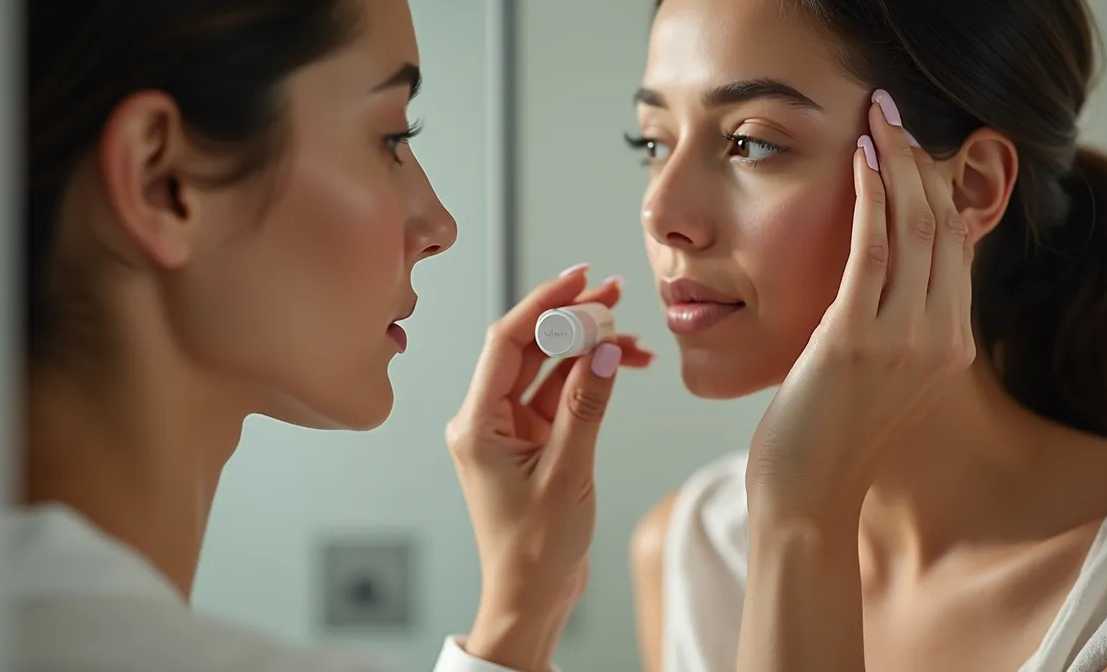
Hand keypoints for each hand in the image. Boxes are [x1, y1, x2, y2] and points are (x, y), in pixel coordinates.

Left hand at [446, 265, 653, 669]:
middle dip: (570, 320)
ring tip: (631, 336)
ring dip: (586, 349)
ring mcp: (508, 430)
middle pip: (527, 348)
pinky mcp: (530, 442)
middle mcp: (485, 420)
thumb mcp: (567, 472)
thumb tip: (603, 350)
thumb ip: (584, 407)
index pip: (506, 342)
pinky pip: (558, 395)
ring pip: (547, 369)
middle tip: (615, 297)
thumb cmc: (535, 549)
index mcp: (476, 424)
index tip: (580, 280)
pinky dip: (587, 379)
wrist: (532, 597)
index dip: (543, 304)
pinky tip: (619, 367)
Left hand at [746, 91, 975, 522]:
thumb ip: (896, 323)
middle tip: (895, 115)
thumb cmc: (832, 434)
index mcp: (953, 347)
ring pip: (914, 229)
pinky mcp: (856, 339)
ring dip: (896, 165)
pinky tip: (860, 161)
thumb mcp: (880, 375)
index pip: (957, 248)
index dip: (939, 188)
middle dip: (920, 161)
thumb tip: (884, 266)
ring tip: (878, 122)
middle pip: (944, 227)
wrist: (808, 494)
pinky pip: (872, 249)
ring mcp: (904, 341)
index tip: (915, 145)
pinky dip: (869, 197)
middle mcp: (941, 340)